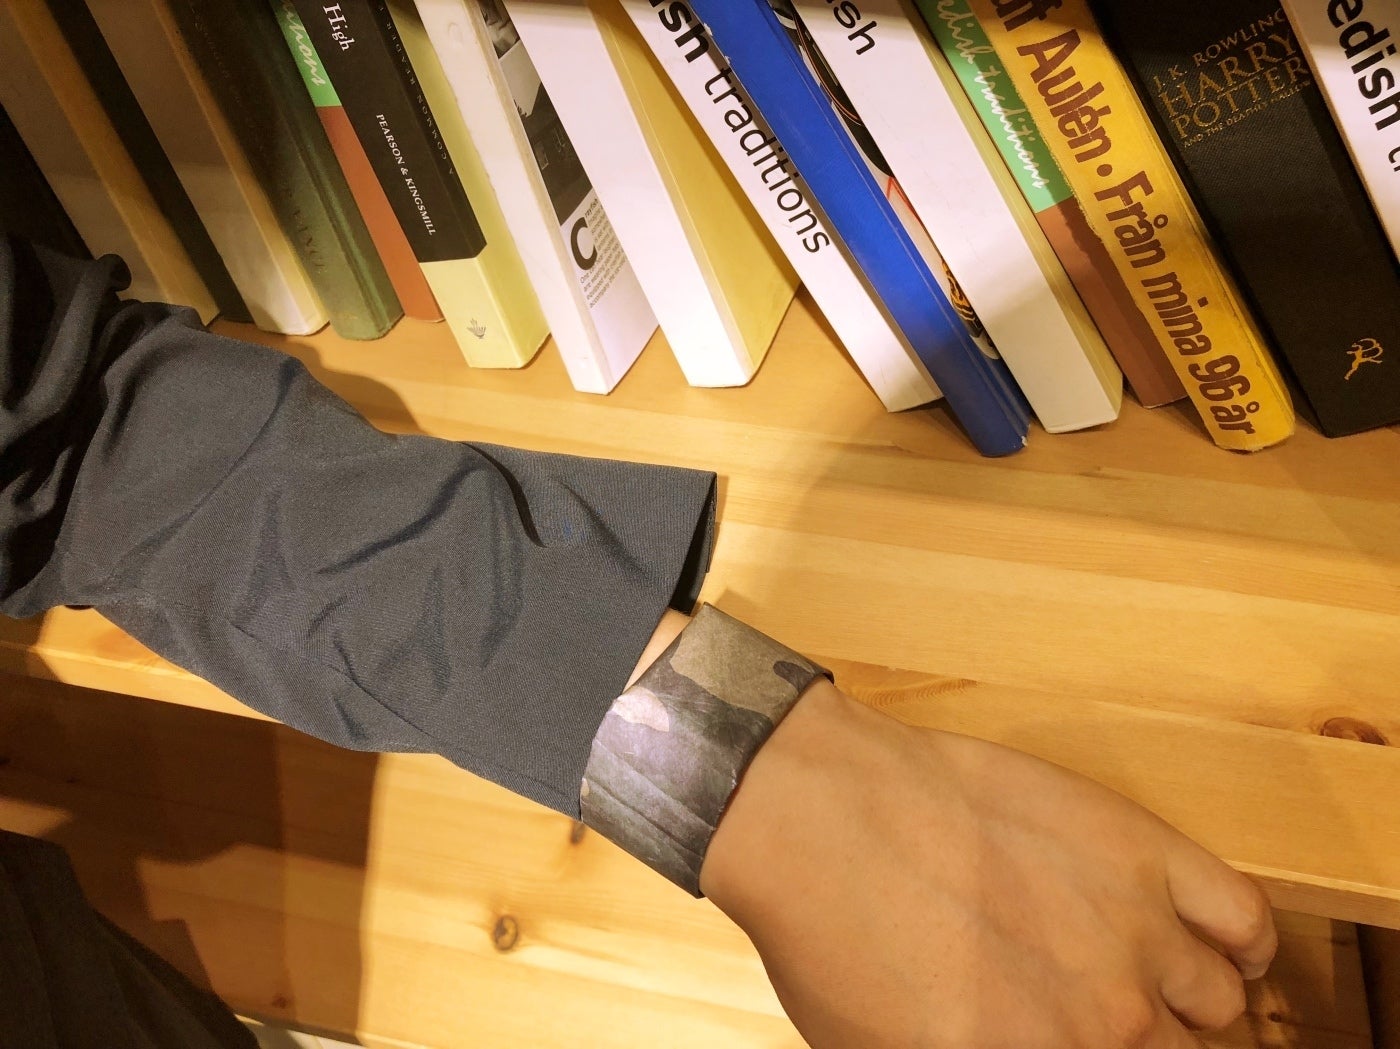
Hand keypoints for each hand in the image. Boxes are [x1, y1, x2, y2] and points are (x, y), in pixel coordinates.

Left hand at [700, 681, 1275, 1048]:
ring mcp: (1131, 932)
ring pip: (1220, 1002)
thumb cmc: (829, 938)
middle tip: (1104, 1023)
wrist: (818, 813)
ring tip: (1147, 984)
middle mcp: (1105, 1024)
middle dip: (1148, 1046)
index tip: (1090, 1041)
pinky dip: (1245, 943)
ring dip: (1191, 1004)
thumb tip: (1013, 1044)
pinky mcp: (1139, 849)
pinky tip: (1212, 944)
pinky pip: (1243, 916)